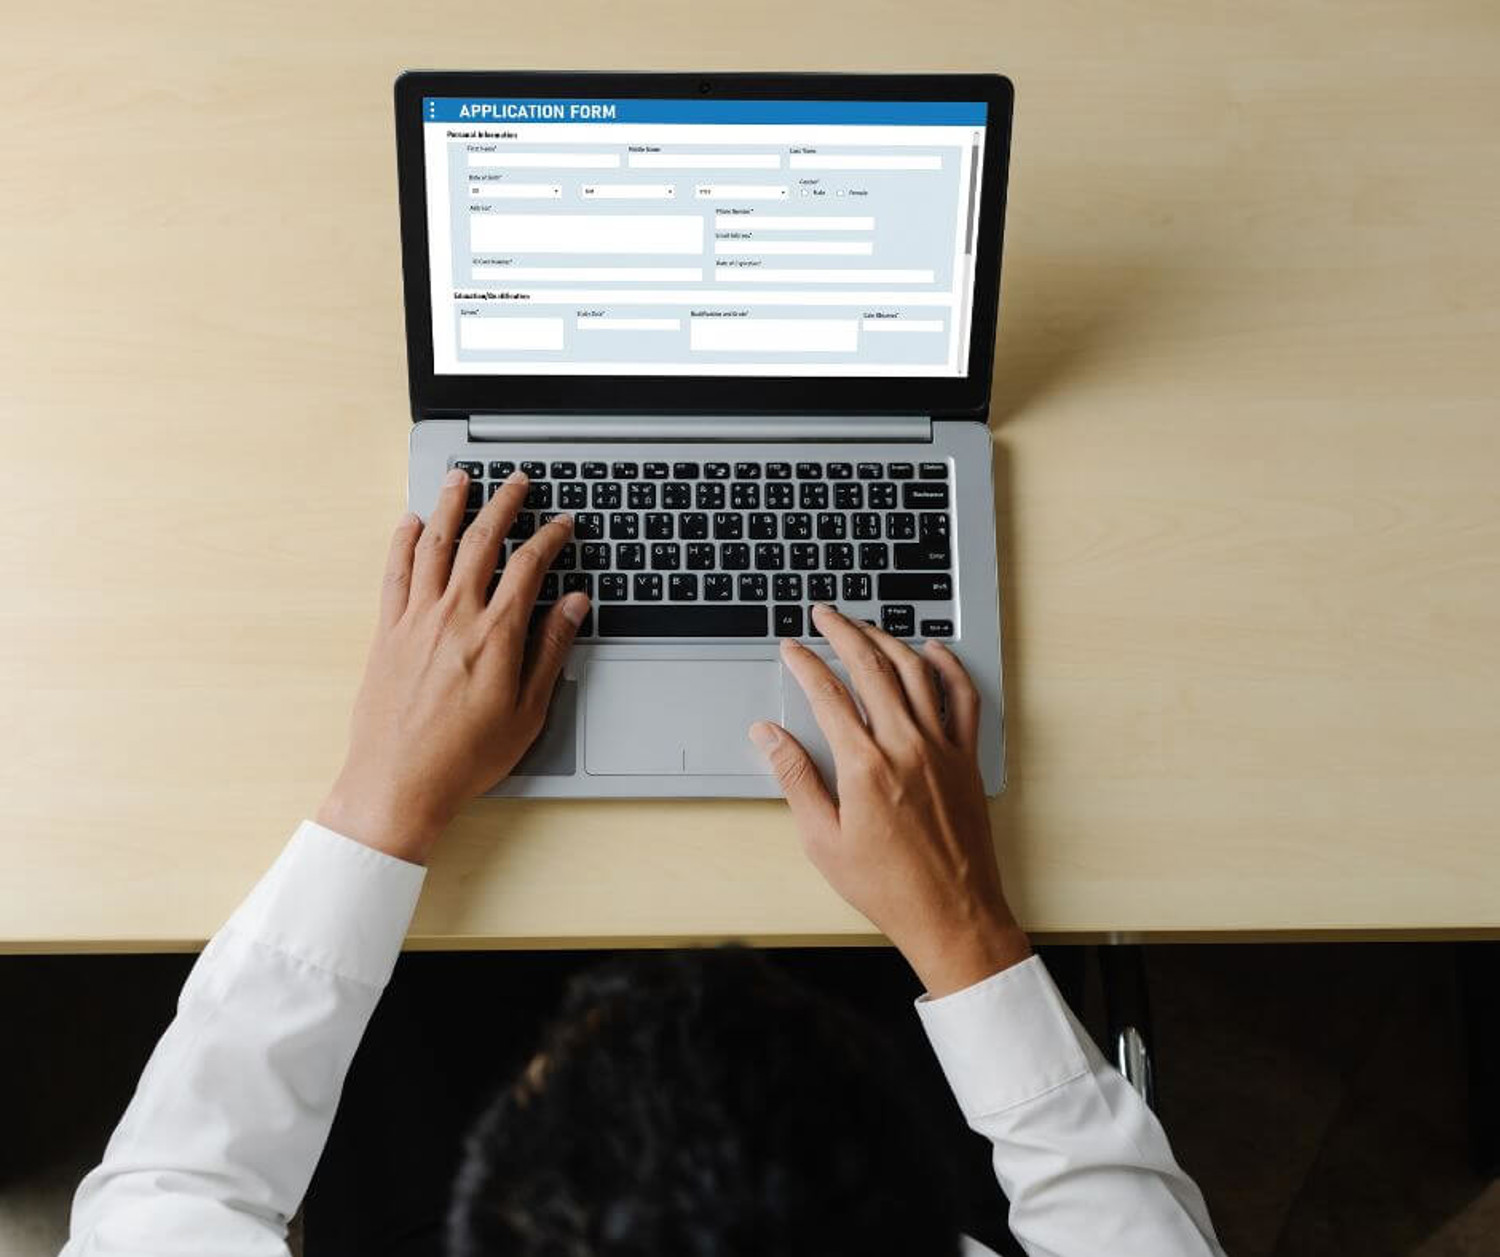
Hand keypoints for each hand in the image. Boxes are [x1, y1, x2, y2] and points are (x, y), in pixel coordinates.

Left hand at [316, 468, 588, 863]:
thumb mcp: (528, 711)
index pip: (529, 566)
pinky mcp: (387, 631)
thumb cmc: (465, 758)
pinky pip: (394, 572)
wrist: (399, 784)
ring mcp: (415, 620)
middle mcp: (454, 616)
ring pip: (433, 544)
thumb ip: (551, 651)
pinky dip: (402, 541)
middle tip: (517, 481)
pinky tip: (409, 523)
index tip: (562, 523)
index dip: (550, 537)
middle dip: (504, 504)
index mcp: (495, 635)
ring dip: (449, 505)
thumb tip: (574, 606)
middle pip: (481, 540)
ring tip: (461, 479)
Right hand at [749, 605, 1028, 996]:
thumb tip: (768, 736)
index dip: (804, 663)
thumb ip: (795, 779)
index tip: (791, 648)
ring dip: (888, 640)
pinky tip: (933, 651)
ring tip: (865, 625)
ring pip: (915, 672)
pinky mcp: (966, 759)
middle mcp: (906, 746)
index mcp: (864, 766)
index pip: (827, 694)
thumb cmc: (886, 886)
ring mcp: (941, 749)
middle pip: (871, 667)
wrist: (952, 914)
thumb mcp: (823, 840)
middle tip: (824, 614)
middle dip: (844, 632)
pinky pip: (962, 699)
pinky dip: (948, 667)